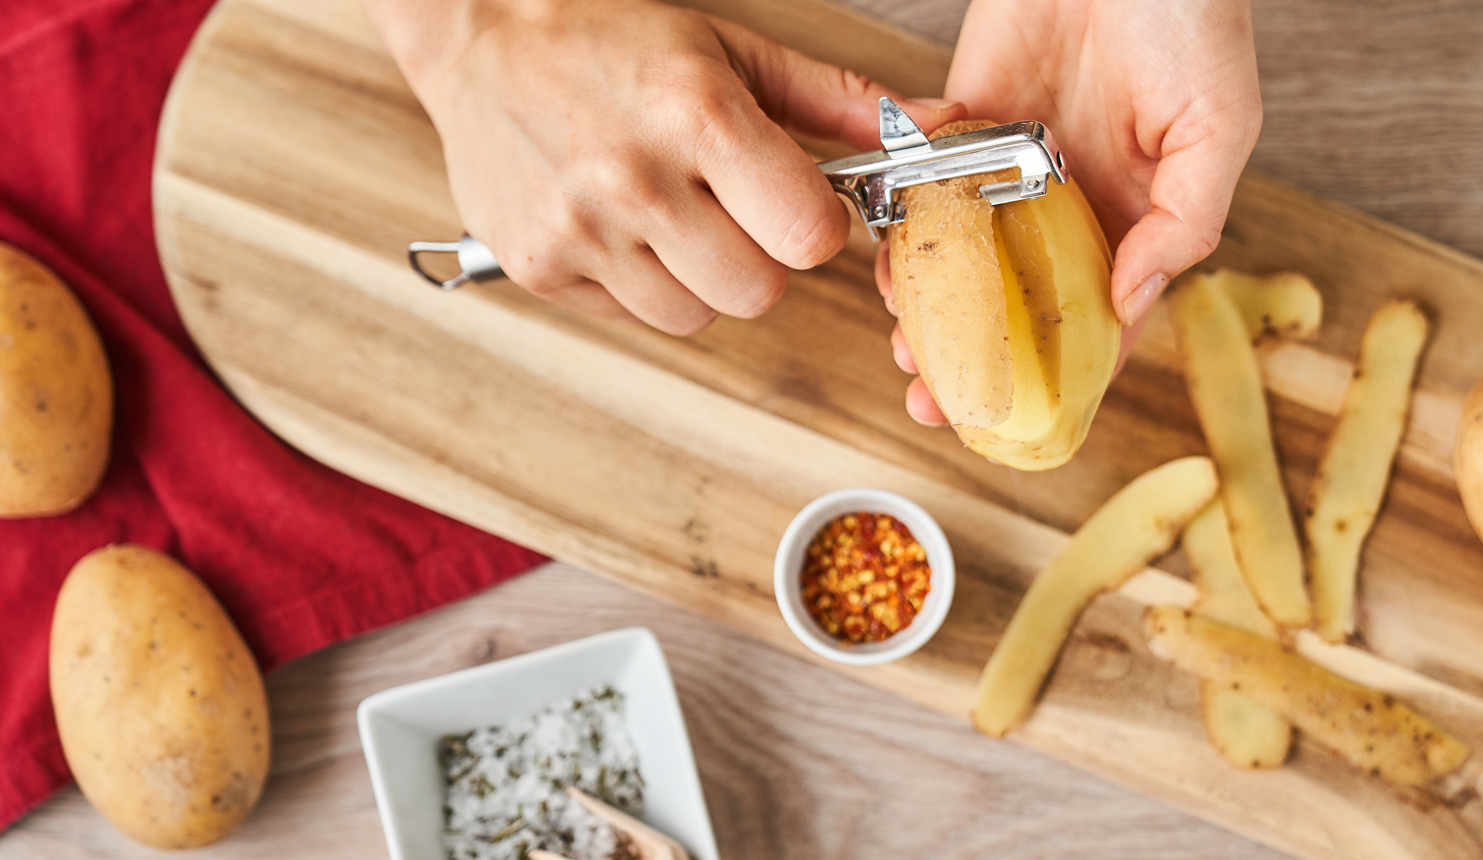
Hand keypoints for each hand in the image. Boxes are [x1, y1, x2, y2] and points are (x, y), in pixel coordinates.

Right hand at [365, 0, 963, 332]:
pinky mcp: (539, 267)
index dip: (814, 225)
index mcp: (696, 114)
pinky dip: (640, 284)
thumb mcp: (731, 49)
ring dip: (701, 279)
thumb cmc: (608, 36)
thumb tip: (927, 126)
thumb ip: (835, 100)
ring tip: (671, 215)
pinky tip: (622, 226)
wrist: (479, 34)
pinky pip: (631, 317)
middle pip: (759, 292)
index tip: (795, 202)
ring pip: (697, 317)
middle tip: (729, 209)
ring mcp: (581, 230)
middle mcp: (634, 178)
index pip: (808, 235)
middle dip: (761, 258)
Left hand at [879, 0, 1261, 424]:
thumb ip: (1185, 221)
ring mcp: (1014, 164)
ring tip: (902, 341)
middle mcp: (1072, 203)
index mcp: (1138, 217)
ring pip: (963, 256)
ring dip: (930, 304)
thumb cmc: (1193, 16)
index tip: (1018, 421)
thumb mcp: (1220, 126)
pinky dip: (907, 224)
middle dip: (976, 355)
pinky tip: (889, 262)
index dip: (1060, 377)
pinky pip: (928, 184)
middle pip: (1018, 301)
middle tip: (932, 397)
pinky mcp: (965, 118)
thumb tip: (1132, 304)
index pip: (1098, 320)